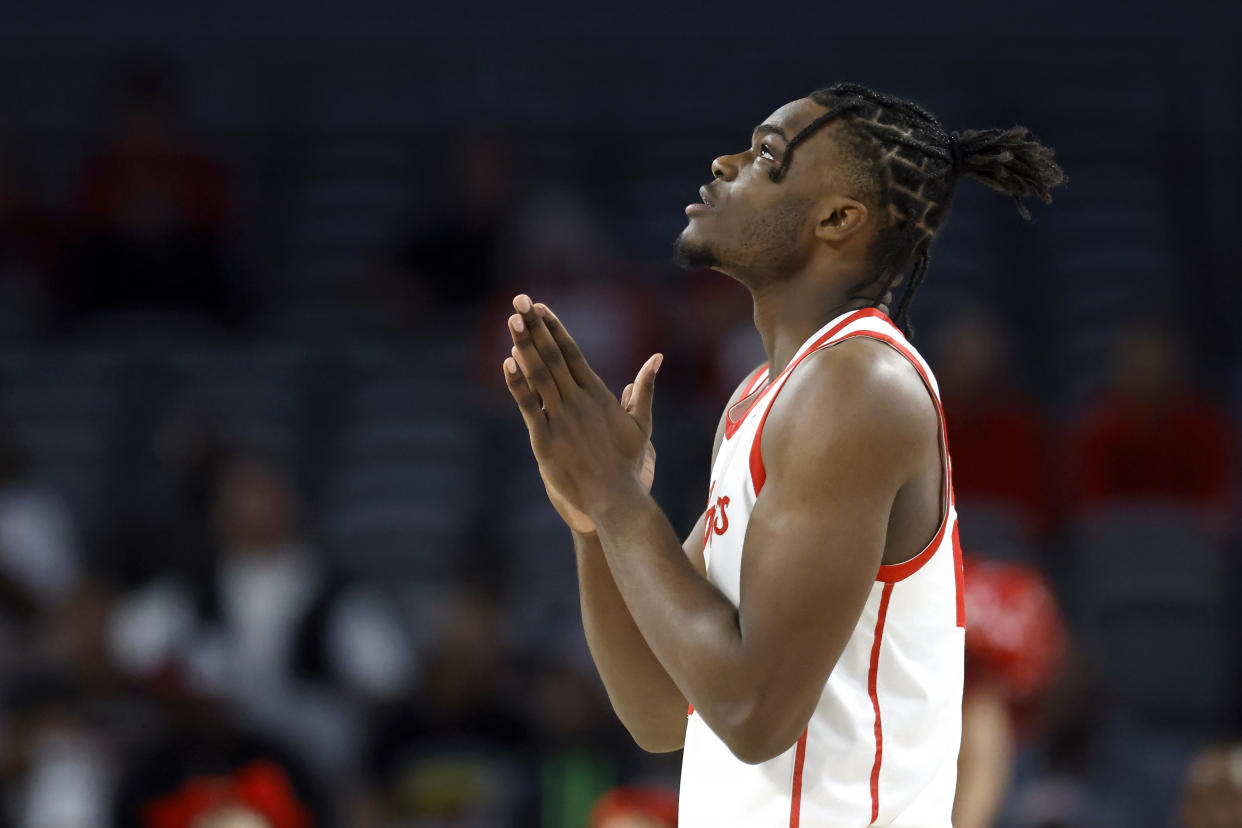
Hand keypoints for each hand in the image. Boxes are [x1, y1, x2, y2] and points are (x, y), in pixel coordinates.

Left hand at [502, 295, 660, 531]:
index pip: (572, 353)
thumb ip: (644, 389)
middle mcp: (578, 401)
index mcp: (598, 395)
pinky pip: (529, 406)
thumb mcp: (640, 424)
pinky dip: (518, 385)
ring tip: (512, 320)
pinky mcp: (546, 440)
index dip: (555, 329)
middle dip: (535, 326)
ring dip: (525, 346)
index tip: (541, 308)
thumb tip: (656, 358)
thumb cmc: (628, 465)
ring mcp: (561, 419)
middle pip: (553, 356)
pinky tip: (507, 363)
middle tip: (520, 299)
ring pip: (540, 375)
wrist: (616, 499)